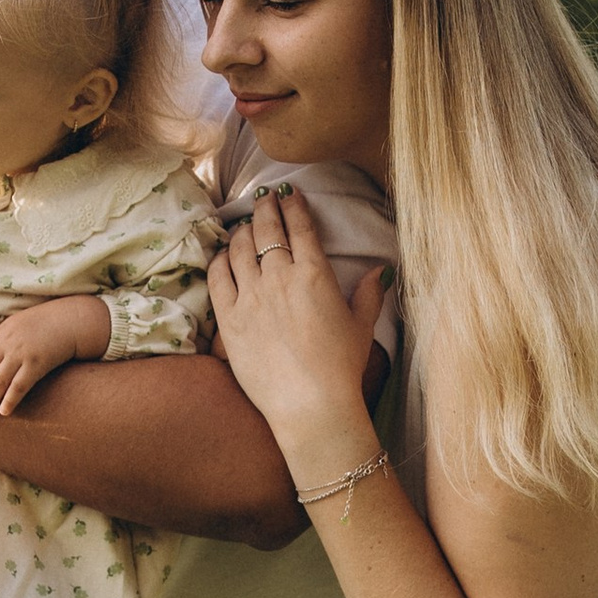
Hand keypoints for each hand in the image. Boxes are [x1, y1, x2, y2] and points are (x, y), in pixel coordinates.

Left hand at [0, 295, 112, 417]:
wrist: (71, 320)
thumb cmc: (46, 322)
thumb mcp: (19, 323)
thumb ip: (4, 337)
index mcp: (1, 332)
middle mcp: (7, 343)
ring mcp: (21, 353)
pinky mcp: (36, 364)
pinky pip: (19, 386)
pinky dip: (10, 400)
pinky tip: (4, 411)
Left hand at [207, 191, 385, 475]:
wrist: (310, 404)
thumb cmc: (340, 368)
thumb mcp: (362, 327)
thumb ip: (369, 293)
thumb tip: (380, 270)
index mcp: (314, 274)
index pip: (300, 226)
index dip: (294, 205)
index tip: (290, 194)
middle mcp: (280, 277)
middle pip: (267, 229)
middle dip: (266, 208)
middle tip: (264, 199)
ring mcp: (251, 296)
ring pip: (239, 248)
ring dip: (243, 232)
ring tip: (245, 227)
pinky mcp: (229, 318)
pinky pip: (217, 276)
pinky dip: (220, 260)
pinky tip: (224, 256)